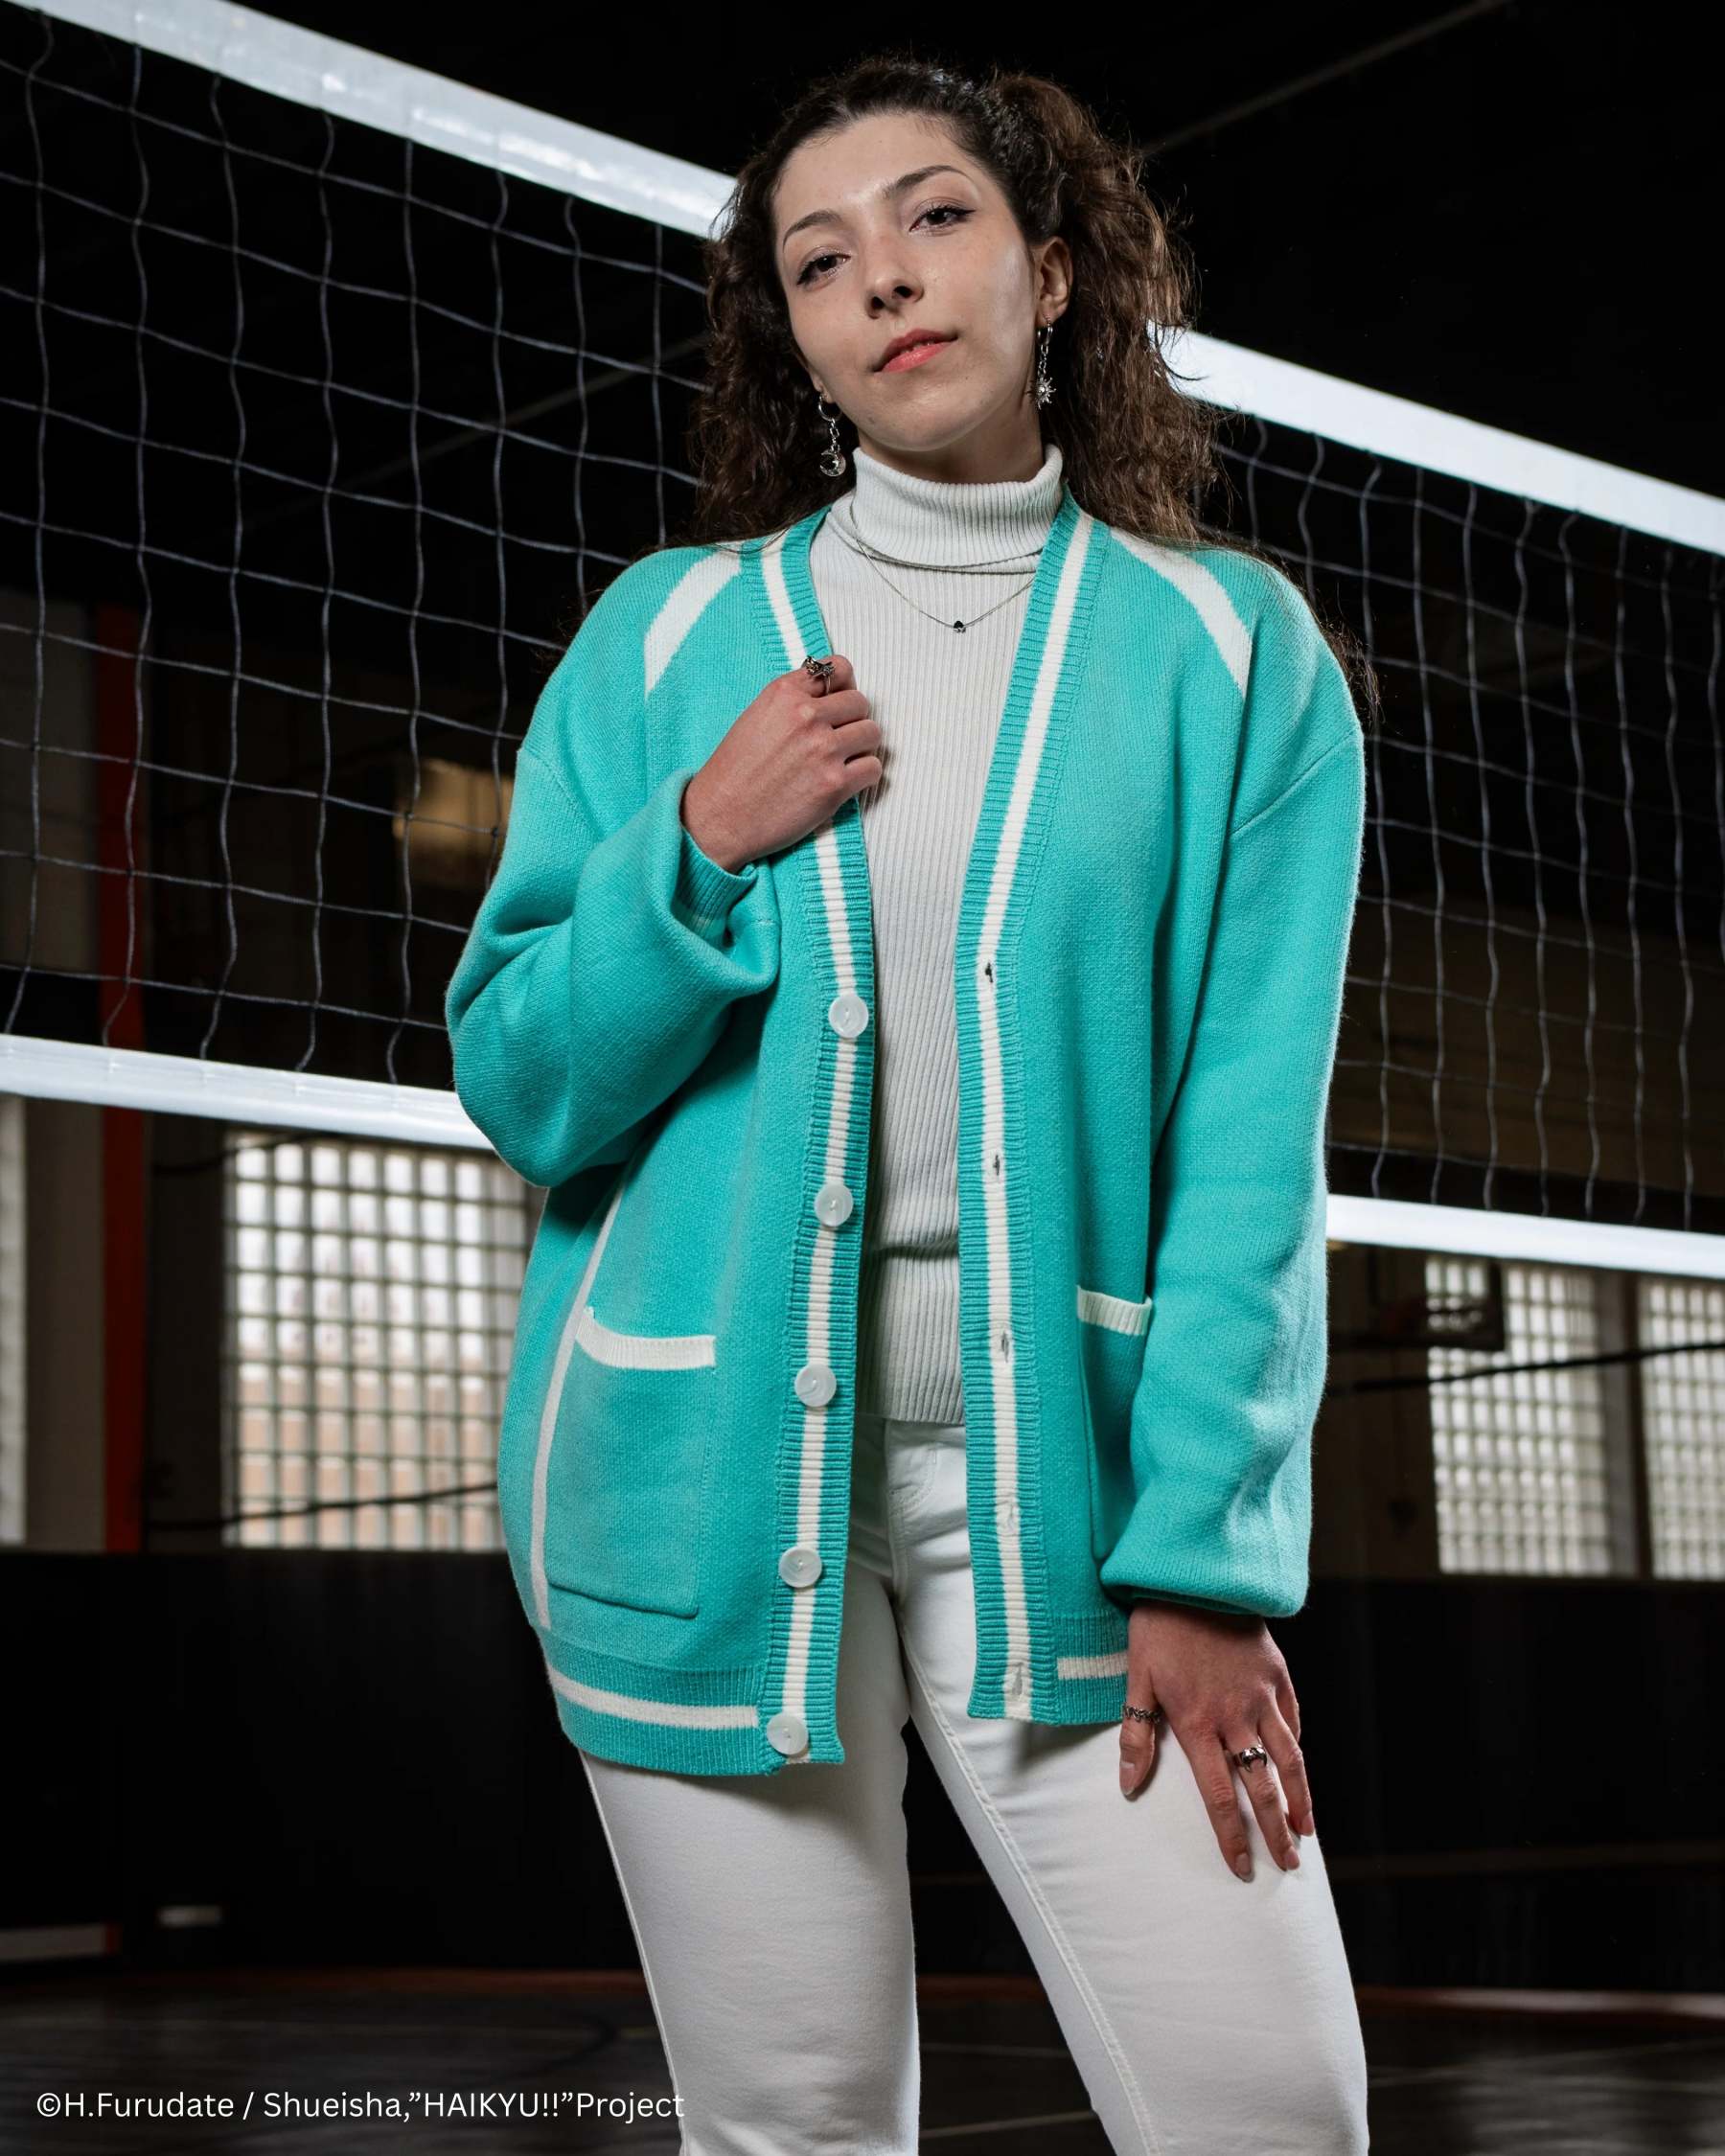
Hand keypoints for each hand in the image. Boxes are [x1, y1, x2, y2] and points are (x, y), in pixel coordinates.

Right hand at [680, 654, 881, 872]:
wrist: (720, 817)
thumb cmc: (734, 772)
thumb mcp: (757, 716)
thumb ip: (793, 701)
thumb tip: (833, 696)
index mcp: (785, 694)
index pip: (839, 669)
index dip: (844, 687)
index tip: (838, 705)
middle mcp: (806, 716)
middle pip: (861, 703)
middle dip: (853, 721)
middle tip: (838, 740)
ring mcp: (823, 750)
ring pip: (872, 734)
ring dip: (862, 748)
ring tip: (841, 761)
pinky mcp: (835, 784)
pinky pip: (873, 768)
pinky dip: (864, 775)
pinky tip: (845, 781)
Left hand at [1117, 1601, 1312, 1880]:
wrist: (1195, 1575)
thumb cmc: (1158, 1627)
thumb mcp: (1137, 1677)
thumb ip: (1136, 1734)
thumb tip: (1128, 1786)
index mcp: (1198, 1724)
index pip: (1217, 1795)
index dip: (1231, 1836)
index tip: (1242, 1868)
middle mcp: (1236, 1716)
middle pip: (1262, 1786)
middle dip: (1275, 1831)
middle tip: (1289, 1864)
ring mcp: (1262, 1696)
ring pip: (1289, 1758)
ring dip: (1300, 1798)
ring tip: (1306, 1830)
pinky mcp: (1278, 1675)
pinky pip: (1292, 1720)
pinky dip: (1296, 1747)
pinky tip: (1298, 1765)